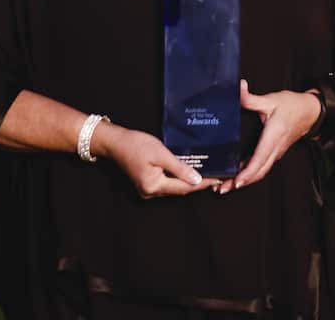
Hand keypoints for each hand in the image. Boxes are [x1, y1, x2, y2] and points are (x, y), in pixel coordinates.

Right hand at [94, 123, 219, 198]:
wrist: (115, 142)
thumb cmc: (137, 144)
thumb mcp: (161, 154)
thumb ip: (179, 168)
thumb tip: (197, 180)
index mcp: (154, 186)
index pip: (185, 188)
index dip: (203, 184)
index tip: (219, 179)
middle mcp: (150, 192)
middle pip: (180, 190)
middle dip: (198, 184)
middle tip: (217, 176)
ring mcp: (147, 190)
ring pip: (174, 188)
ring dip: (189, 182)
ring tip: (208, 174)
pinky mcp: (146, 183)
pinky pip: (167, 183)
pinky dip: (179, 179)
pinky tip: (189, 172)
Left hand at [224, 79, 321, 193]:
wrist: (310, 111)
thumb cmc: (292, 105)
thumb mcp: (271, 100)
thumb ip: (251, 98)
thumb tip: (238, 88)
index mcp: (274, 136)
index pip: (260, 159)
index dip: (248, 172)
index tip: (236, 182)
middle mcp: (276, 148)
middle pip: (259, 171)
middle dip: (241, 182)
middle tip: (221, 188)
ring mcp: (277, 152)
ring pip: (261, 171)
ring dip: (245, 180)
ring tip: (226, 186)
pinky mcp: (276, 152)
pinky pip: (263, 166)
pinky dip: (251, 173)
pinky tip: (238, 174)